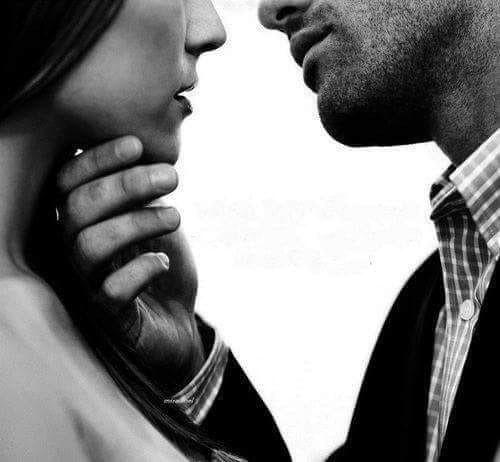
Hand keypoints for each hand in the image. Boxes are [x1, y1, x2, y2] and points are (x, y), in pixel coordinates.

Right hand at [56, 137, 204, 392]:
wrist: (175, 322)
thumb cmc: (161, 264)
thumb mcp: (156, 218)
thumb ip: (145, 191)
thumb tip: (152, 150)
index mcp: (84, 223)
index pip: (68, 184)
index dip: (97, 160)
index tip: (137, 145)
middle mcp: (76, 251)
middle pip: (77, 209)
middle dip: (126, 185)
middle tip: (173, 176)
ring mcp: (89, 285)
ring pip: (89, 246)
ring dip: (136, 222)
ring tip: (176, 215)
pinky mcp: (111, 318)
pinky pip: (109, 293)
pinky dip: (139, 270)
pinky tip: (162, 261)